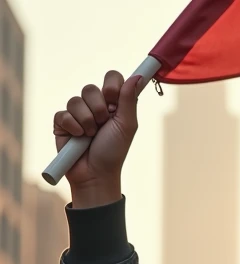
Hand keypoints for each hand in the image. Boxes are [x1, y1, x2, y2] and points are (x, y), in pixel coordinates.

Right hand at [53, 71, 142, 206]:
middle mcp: (94, 106)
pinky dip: (73, 128)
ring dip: (86, 122)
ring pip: (76, 101)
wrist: (95, 174)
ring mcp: (77, 113)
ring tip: (90, 136)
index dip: (111, 87)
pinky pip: (64, 114)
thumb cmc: (113, 152)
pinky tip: (78, 138)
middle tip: (103, 126)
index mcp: (113, 104)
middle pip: (91, 88)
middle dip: (98, 110)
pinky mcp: (62, 122)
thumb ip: (129, 100)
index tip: (114, 102)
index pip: (112, 78)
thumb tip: (138, 76)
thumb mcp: (126, 126)